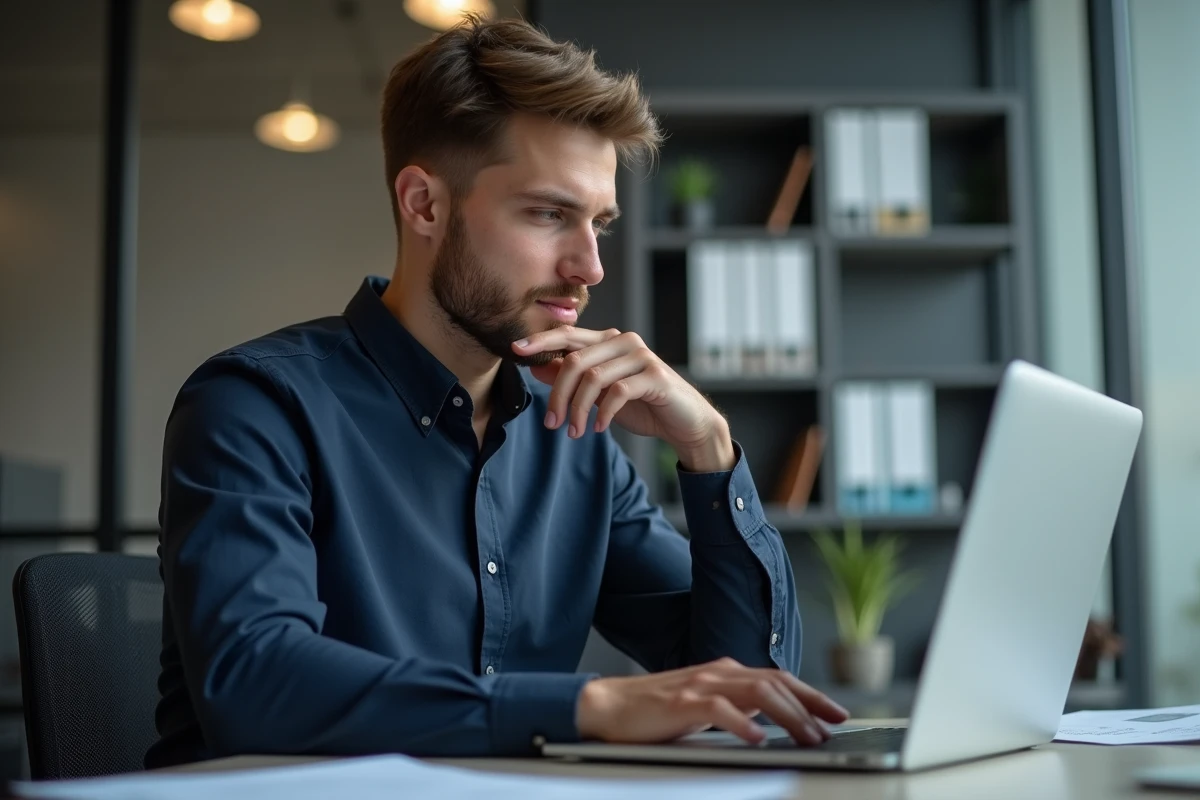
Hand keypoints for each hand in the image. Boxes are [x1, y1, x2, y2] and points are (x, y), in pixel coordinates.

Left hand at [513, 327, 733, 470]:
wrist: (683, 422)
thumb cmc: (642, 405)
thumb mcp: (599, 393)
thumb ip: (573, 378)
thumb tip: (537, 367)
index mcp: (608, 341)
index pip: (568, 336)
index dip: (540, 341)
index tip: (515, 351)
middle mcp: (623, 341)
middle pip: (575, 360)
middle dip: (558, 394)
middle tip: (551, 423)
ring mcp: (641, 357)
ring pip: (593, 377)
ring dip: (577, 409)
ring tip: (574, 433)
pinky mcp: (654, 376)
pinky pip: (617, 392)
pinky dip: (602, 413)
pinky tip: (597, 428)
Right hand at [575, 657, 849, 745]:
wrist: (608, 706)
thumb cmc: (654, 711)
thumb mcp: (703, 706)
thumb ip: (733, 707)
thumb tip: (767, 720)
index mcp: (725, 673)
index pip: (778, 679)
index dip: (811, 695)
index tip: (836, 713)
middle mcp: (717, 673)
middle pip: (775, 683)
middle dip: (809, 705)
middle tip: (832, 728)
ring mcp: (700, 685)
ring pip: (756, 693)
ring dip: (787, 715)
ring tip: (807, 736)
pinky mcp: (681, 703)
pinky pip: (719, 711)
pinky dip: (742, 725)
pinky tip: (757, 740)